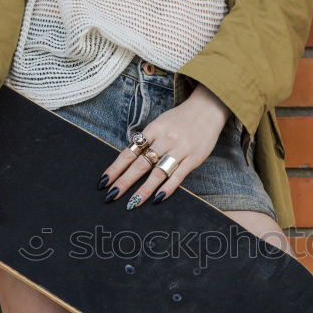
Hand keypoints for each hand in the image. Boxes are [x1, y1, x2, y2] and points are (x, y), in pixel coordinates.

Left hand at [99, 83, 231, 207]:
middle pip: (141, 164)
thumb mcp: (160, 123)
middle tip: (111, 196)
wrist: (208, 108)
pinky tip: (157, 198)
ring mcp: (180, 149)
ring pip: (158, 172)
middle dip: (125, 181)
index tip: (104, 181)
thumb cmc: (180, 119)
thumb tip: (129, 160)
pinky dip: (167, 188)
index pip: (130, 152)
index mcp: (153, 130)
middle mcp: (165, 140)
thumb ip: (147, 140)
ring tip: (132, 203)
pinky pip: (178, 176)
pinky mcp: (194, 158)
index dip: (116, 168)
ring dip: (144, 190)